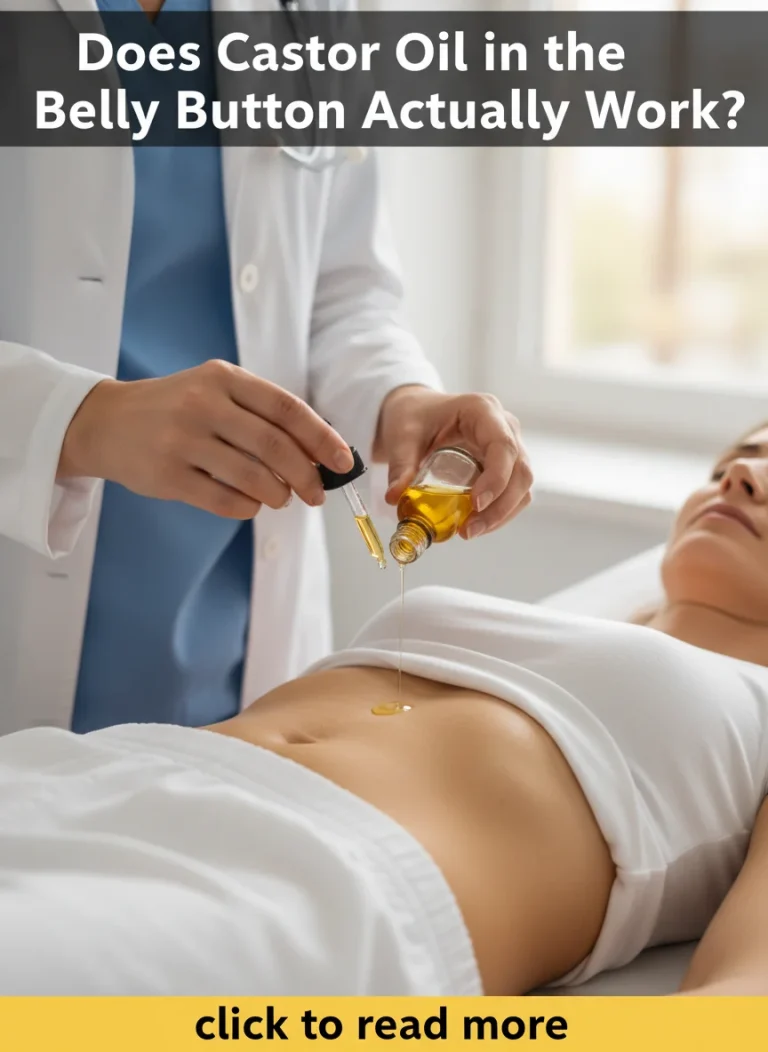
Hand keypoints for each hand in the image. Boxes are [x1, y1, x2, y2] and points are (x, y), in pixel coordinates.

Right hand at [57, 360, 354, 518]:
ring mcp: (182, 440)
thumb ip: (262, 415)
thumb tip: (319, 452)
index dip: (320, 437)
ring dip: (278, 494)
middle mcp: (202, 404)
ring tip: (282, 499)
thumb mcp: (216, 392)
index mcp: (223, 378)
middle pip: (273, 445)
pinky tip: (251, 505)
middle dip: (306, 475)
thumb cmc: (177, 408)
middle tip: (317, 493)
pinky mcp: (167, 475)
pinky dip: (248, 508)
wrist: (107, 422)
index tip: (342, 461)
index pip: (286, 408)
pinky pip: (224, 500)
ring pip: (251, 476)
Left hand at [374, 386, 532, 538]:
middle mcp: (504, 426)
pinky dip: (499, 512)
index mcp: (482, 410)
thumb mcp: (402, 436)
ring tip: (468, 532)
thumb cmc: (414, 416)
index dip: (496, 479)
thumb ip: (400, 465)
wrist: (418, 412)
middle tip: (468, 530)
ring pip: (522, 485)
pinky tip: (475, 525)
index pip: (503, 446)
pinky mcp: (505, 464)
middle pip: (520, 471)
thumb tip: (394, 498)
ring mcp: (510, 445)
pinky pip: (514, 492)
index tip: (475, 504)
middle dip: (500, 506)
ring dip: (501, 514)